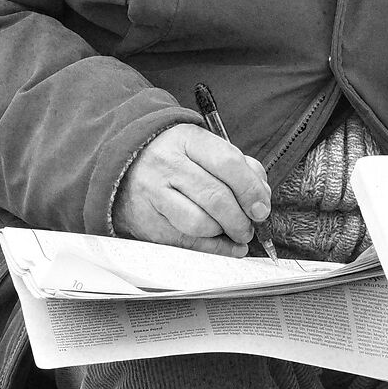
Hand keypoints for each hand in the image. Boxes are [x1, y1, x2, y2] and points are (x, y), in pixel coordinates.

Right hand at [116, 123, 271, 255]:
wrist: (125, 166)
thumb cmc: (176, 158)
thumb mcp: (204, 148)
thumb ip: (238, 167)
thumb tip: (260, 198)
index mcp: (186, 139)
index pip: (228, 163)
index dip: (251, 189)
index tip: (261, 207)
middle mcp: (167, 164)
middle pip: (216, 197)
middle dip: (242, 218)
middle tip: (251, 225)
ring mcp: (154, 194)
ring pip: (200, 223)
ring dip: (225, 233)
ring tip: (234, 231)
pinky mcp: (148, 222)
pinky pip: (186, 242)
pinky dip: (213, 248)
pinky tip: (225, 246)